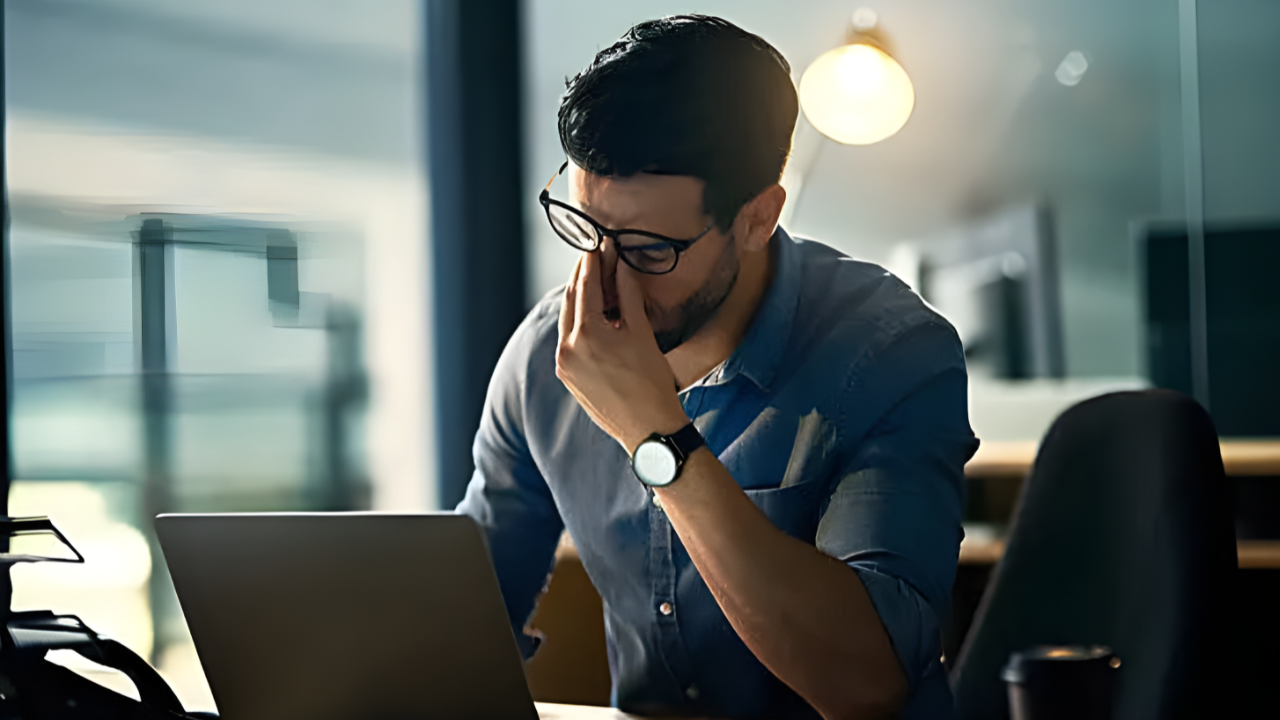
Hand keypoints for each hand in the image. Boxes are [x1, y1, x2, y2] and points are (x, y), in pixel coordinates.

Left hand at [556, 251, 688, 451]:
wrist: (649, 428)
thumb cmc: (652, 383)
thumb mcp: (642, 332)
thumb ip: (628, 294)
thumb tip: (621, 265)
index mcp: (586, 334)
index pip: (586, 285)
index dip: (594, 261)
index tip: (600, 244)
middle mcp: (567, 348)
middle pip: (571, 300)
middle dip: (583, 277)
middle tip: (595, 257)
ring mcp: (564, 364)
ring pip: (567, 320)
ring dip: (580, 299)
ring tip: (595, 282)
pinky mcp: (567, 377)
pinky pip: (568, 341)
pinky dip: (578, 324)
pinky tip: (594, 316)